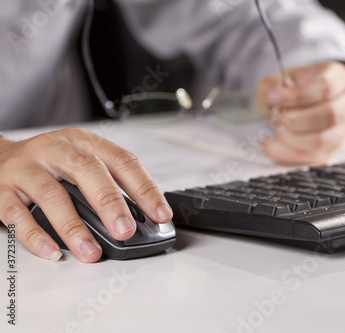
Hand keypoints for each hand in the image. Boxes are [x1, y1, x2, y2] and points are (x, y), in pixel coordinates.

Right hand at [0, 128, 172, 262]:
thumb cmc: (49, 163)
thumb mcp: (81, 161)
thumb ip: (108, 183)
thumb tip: (139, 218)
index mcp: (84, 142)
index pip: (121, 161)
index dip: (144, 187)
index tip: (160, 213)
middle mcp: (56, 149)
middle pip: (87, 170)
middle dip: (110, 203)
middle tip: (126, 231)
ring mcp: (27, 168)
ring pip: (52, 194)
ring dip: (74, 227)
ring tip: (91, 251)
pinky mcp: (1, 189)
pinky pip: (17, 213)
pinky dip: (36, 235)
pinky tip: (52, 251)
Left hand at [255, 61, 344, 164]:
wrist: (294, 103)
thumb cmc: (291, 88)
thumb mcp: (280, 77)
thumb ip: (276, 85)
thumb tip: (276, 97)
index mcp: (338, 78)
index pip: (326, 87)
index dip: (297, 96)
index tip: (273, 98)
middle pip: (329, 115)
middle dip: (295, 118)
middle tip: (275, 114)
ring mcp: (341, 131)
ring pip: (319, 141)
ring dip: (289, 136)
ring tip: (275, 127)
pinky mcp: (329, 152)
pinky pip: (309, 159)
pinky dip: (284, 153)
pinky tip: (271, 143)